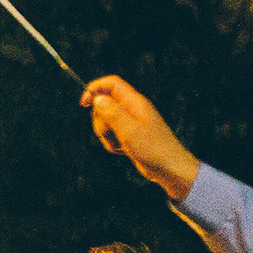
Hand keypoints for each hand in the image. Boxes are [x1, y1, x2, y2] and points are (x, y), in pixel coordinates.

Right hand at [80, 75, 199, 198]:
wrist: (169, 168)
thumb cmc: (154, 149)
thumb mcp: (129, 130)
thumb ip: (111, 112)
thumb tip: (97, 98)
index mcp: (135, 102)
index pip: (111, 84)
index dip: (95, 89)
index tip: (84, 103)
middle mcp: (132, 109)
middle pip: (104, 104)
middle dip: (100, 120)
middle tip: (110, 132)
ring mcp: (130, 122)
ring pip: (105, 121)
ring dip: (106, 135)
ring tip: (120, 144)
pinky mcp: (129, 135)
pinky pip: (111, 134)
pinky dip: (111, 143)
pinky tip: (122, 150)